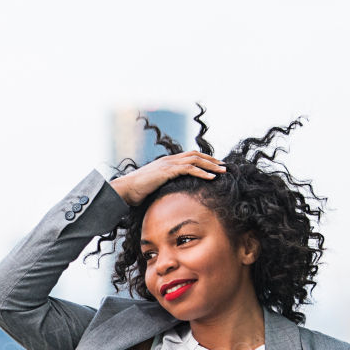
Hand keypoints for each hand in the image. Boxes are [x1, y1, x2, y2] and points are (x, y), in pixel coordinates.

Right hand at [109, 151, 226, 206]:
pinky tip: (211, 177)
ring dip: (211, 165)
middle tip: (224, 166)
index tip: (215, 165)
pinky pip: (189, 169)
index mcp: (167, 162)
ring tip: (223, 171)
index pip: (190, 156)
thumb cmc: (136, 191)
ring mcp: (168, 164)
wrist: (125, 190)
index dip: (204, 159)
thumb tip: (171, 194)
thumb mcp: (154, 187)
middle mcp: (169, 160)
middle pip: (196, 155)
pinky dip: (202, 172)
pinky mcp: (167, 171)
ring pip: (195, 160)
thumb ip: (164, 186)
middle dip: (212, 160)